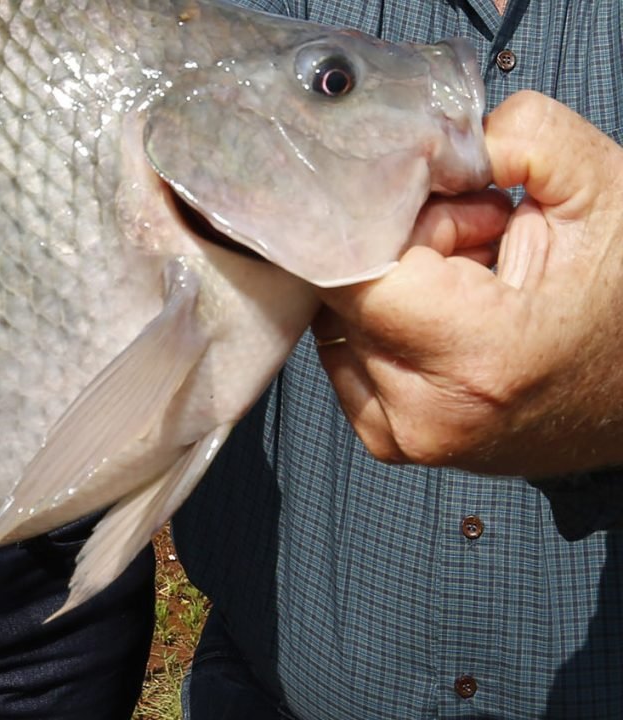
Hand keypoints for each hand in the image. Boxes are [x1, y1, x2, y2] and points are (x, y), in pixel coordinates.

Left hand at [313, 90, 622, 476]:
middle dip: (402, 246)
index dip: (390, 217)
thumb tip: (424, 133)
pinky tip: (452, 316)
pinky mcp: (389, 439)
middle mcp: (426, 413)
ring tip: (474, 279)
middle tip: (480, 235)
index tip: (435, 196)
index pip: (353, 269)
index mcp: (476, 359)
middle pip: (347, 290)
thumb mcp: (600, 190)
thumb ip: (517, 138)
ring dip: (393, 286)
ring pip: (341, 319)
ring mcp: (403, 436)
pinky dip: (388, 323)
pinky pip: (346, 352)